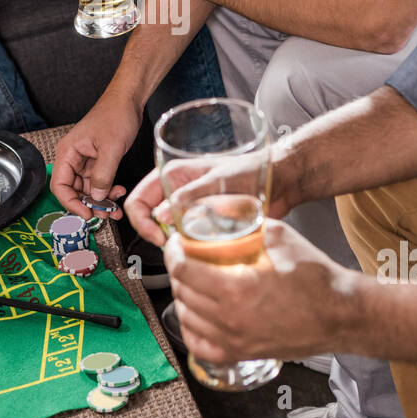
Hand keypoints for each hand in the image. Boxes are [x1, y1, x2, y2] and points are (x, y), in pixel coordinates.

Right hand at [51, 95, 143, 218]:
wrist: (129, 101)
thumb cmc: (115, 115)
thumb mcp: (111, 148)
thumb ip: (102, 176)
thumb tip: (96, 198)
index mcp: (68, 152)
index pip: (60, 186)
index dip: (70, 203)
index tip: (86, 214)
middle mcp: (73, 158)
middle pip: (73, 190)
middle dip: (88, 204)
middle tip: (104, 213)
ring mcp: (85, 160)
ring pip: (87, 189)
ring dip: (100, 200)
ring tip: (115, 207)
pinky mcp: (97, 161)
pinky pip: (98, 182)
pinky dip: (107, 191)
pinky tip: (118, 193)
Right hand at [122, 150, 296, 247]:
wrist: (278, 181)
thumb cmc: (250, 171)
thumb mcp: (216, 182)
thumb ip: (187, 198)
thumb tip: (161, 217)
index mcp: (173, 174)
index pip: (138, 199)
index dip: (141, 220)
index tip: (158, 236)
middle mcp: (176, 190)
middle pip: (147, 216)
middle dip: (154, 233)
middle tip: (170, 245)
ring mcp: (188, 206)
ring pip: (165, 229)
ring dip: (172, 240)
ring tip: (188, 244)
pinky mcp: (201, 220)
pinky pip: (183, 235)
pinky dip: (186, 244)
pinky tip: (199, 246)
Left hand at [165, 219, 358, 362]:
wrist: (340, 313)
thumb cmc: (316, 278)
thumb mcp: (278, 236)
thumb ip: (246, 224)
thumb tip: (222, 211)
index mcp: (236, 288)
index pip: (183, 269)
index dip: (173, 251)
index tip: (176, 242)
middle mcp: (230, 319)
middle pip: (182, 291)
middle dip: (177, 270)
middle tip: (184, 256)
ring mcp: (234, 340)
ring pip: (187, 317)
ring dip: (183, 296)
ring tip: (191, 281)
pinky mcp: (241, 353)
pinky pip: (199, 344)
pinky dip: (192, 327)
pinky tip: (196, 313)